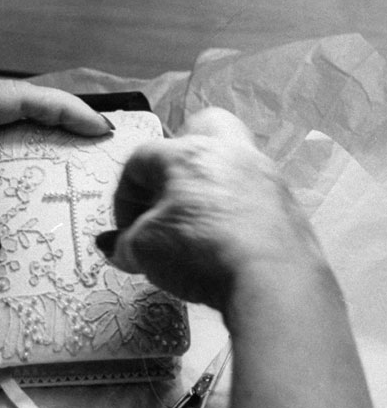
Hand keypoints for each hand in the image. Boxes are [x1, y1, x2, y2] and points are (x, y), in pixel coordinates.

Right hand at [96, 108, 324, 309]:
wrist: (271, 281)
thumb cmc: (201, 252)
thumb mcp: (143, 251)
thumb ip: (125, 244)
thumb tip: (120, 248)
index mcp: (187, 154)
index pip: (140, 159)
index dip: (124, 196)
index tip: (126, 229)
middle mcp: (229, 153)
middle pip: (203, 126)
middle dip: (182, 153)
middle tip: (169, 192)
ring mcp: (265, 176)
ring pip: (233, 162)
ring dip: (212, 188)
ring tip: (197, 225)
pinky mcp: (287, 206)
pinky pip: (256, 196)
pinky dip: (237, 213)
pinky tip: (227, 243)